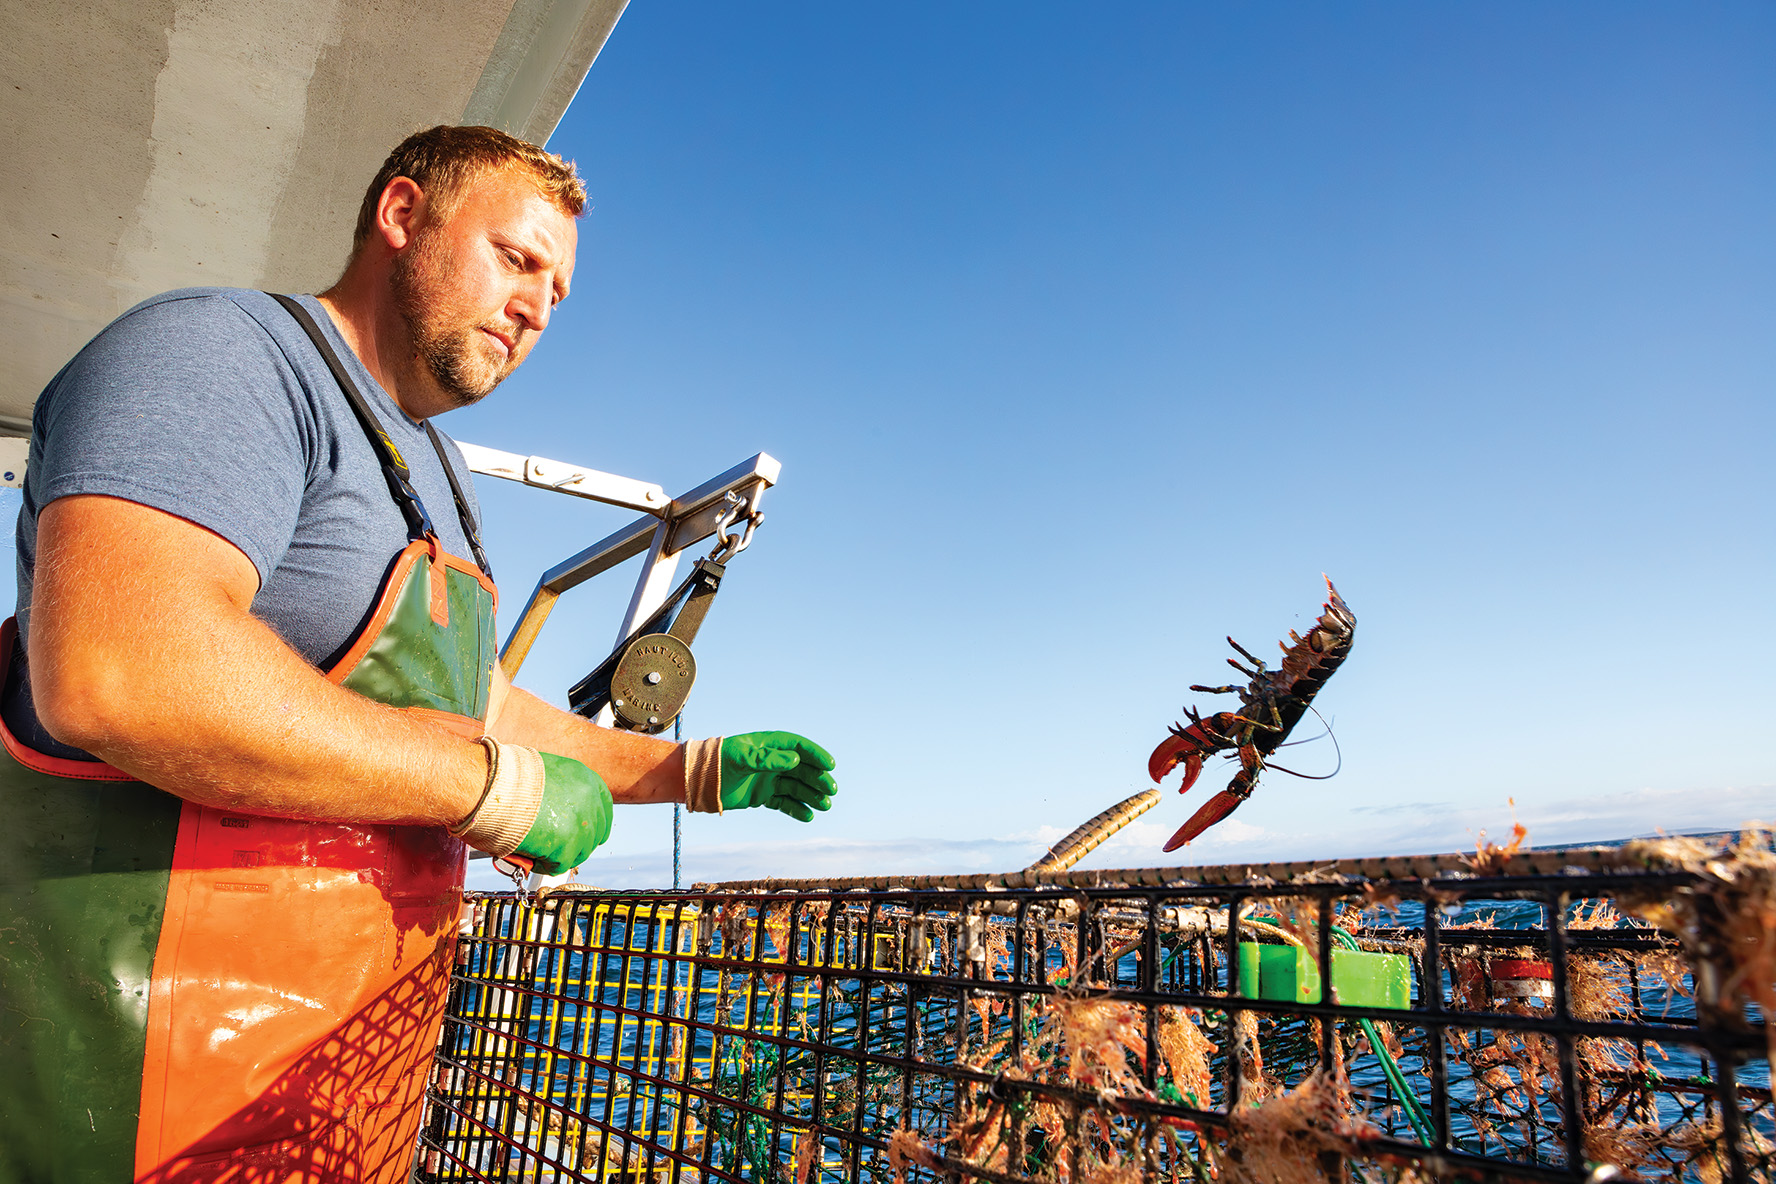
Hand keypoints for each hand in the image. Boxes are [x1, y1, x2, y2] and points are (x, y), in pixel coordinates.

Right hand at [514, 752, 613, 872]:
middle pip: (594, 833)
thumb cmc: (504, 776)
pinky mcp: (566, 846)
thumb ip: (558, 789)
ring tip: (537, 852)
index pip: (604, 807)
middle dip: (577, 843)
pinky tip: (530, 860)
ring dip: (560, 855)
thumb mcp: (543, 772)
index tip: (584, 831)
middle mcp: (589, 800)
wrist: (487, 784)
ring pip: (579, 852)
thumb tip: (555, 807)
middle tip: (555, 847)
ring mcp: (580, 824)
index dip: (593, 822)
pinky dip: (544, 866)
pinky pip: (559, 865)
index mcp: (585, 779)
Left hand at [719, 731, 836, 821]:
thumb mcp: (742, 758)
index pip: (798, 747)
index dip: (815, 755)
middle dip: (817, 779)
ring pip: (795, 787)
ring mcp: (767, 779)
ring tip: (825, 806)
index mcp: (768, 745)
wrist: (696, 781)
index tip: (830, 765)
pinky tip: (808, 816)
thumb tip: (796, 761)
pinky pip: (783, 802)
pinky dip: (796, 809)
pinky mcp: (761, 796)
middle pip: (801, 769)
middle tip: (831, 790)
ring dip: (811, 795)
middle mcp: (771, 762)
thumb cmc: (717, 762)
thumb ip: (767, 760)